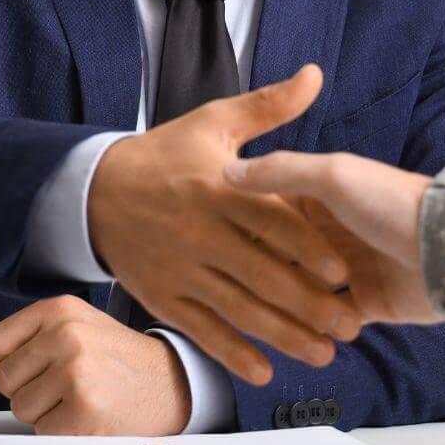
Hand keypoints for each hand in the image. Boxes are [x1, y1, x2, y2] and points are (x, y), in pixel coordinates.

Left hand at [0, 296, 191, 435]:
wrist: (172, 382)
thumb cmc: (116, 358)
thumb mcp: (68, 331)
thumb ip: (15, 341)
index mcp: (59, 309)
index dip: (13, 364)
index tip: (42, 365)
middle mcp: (66, 334)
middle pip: (4, 379)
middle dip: (30, 390)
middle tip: (69, 384)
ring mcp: (75, 371)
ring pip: (20, 408)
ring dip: (46, 413)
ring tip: (81, 398)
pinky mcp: (83, 409)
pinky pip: (43, 431)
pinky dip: (63, 432)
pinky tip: (90, 415)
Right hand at [87, 63, 360, 385]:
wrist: (94, 190)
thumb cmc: (165, 153)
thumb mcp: (213, 121)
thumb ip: (269, 107)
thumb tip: (314, 74)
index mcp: (219, 189)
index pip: (271, 221)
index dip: (307, 247)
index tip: (341, 270)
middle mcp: (201, 232)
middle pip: (262, 273)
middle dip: (308, 303)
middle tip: (350, 325)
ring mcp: (181, 269)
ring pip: (238, 308)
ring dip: (282, 335)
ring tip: (324, 354)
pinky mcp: (162, 297)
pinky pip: (201, 329)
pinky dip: (231, 352)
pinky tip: (264, 370)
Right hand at [224, 152, 439, 323]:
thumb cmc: (393, 204)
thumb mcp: (334, 175)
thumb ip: (281, 172)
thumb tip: (226, 170)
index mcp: (322, 196)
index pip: (268, 212)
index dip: (243, 227)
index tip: (211, 243)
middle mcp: (331, 234)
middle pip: (281, 258)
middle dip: (260, 274)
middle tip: (231, 289)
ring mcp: (349, 272)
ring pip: (302, 294)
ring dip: (286, 307)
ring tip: (260, 319)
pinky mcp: (365, 307)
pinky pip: (330, 321)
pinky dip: (315, 329)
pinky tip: (295, 336)